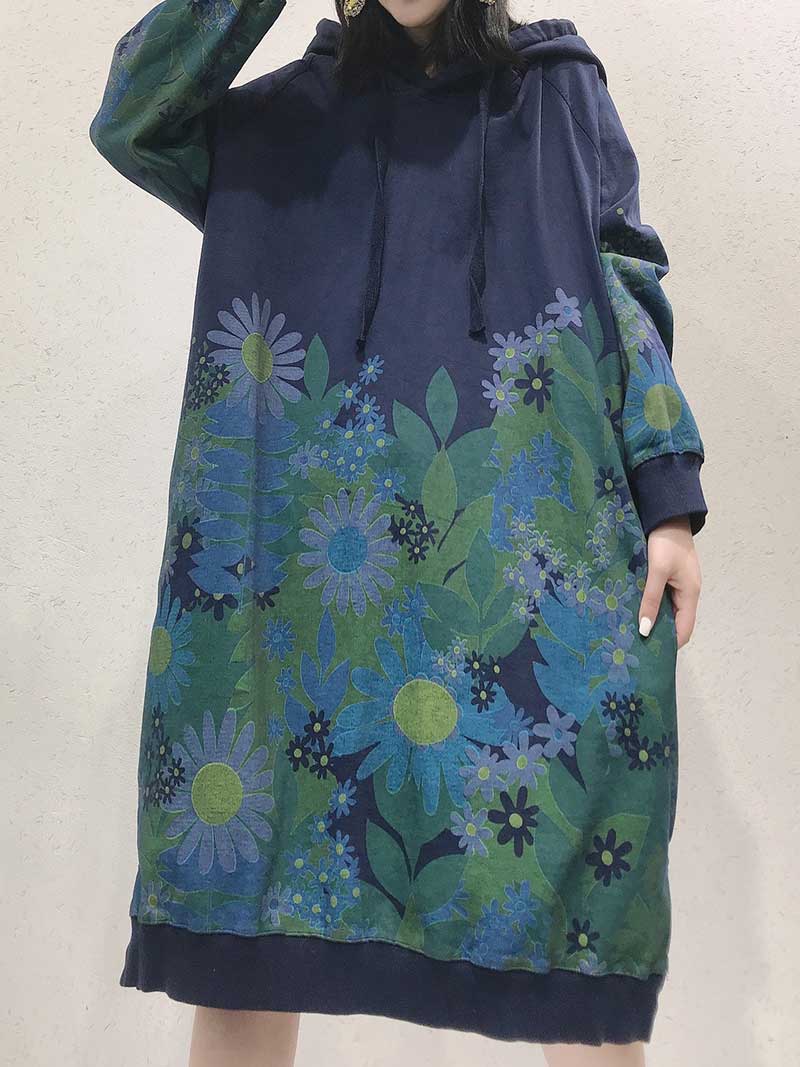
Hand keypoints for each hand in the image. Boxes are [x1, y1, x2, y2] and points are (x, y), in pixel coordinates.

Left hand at [638, 516, 701, 648]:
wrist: (667, 514)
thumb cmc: (666, 542)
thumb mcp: (657, 571)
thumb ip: (651, 600)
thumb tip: (645, 630)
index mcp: (690, 594)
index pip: (684, 631)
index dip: (669, 644)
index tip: (648, 654)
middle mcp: (686, 593)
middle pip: (674, 622)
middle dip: (657, 633)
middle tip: (632, 644)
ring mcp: (677, 584)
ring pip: (665, 609)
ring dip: (651, 618)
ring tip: (628, 629)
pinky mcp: (667, 575)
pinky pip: (659, 596)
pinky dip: (648, 604)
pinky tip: (631, 608)